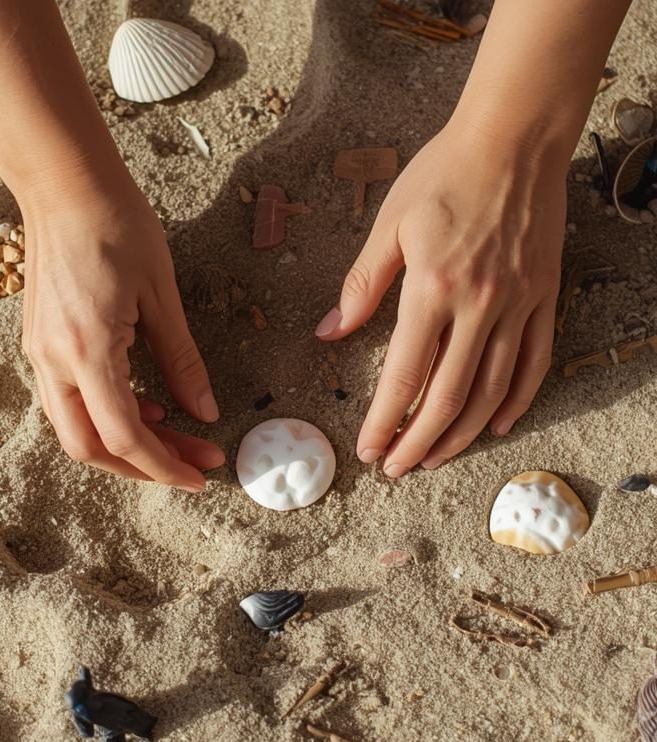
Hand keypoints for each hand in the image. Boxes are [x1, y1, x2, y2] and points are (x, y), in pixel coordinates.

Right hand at [21, 177, 223, 490]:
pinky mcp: (42, 346)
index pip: (124, 435)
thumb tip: (205, 412)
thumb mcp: (162, 295)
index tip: (200, 475)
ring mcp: (41, 354)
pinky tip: (146, 405)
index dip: (164, 466)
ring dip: (126, 444)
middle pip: (91, 447)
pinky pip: (70, 403)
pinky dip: (107, 417)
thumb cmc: (118, 226)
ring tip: (178, 435)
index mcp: (87, 348)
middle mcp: (54, 360)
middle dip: (144, 465)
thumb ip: (183, 361)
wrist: (66, 186)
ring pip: (77, 431)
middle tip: (195, 460)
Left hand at [315, 121, 566, 476]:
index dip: (385, 421)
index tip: (369, 450)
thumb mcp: (390, 223)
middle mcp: (479, 306)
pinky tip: (500, 426)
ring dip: (464, 434)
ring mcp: (517, 306)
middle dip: (420, 443)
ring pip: (493, 391)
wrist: (515, 139)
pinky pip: (535, 363)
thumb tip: (331, 331)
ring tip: (438, 459)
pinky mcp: (544, 299)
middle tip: (398, 468)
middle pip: (449, 397)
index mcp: (432, 288)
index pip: (404, 375)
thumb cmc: (445, 174)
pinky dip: (519, 400)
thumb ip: (361, 284)